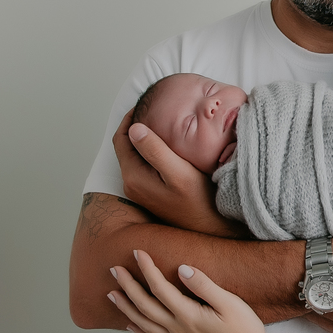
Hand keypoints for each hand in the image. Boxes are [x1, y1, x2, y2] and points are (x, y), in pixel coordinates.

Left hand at [109, 250, 274, 332]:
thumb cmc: (245, 330)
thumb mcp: (230, 303)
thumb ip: (204, 285)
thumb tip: (182, 269)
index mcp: (188, 316)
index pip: (160, 288)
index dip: (147, 269)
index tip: (137, 252)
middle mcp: (178, 329)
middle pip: (145, 306)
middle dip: (127, 286)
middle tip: (113, 270)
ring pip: (144, 324)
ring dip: (126, 308)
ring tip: (112, 294)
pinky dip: (139, 331)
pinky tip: (131, 325)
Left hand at [114, 109, 245, 236]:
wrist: (211, 229)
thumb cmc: (199, 202)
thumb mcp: (178, 173)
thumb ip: (155, 151)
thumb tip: (134, 128)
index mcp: (134, 177)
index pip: (121, 139)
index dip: (129, 118)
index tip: (144, 104)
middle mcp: (132, 185)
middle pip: (127, 147)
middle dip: (136, 126)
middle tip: (154, 109)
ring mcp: (142, 190)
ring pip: (137, 155)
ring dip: (145, 138)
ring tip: (162, 122)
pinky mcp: (152, 193)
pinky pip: (145, 165)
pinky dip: (152, 150)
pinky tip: (169, 144)